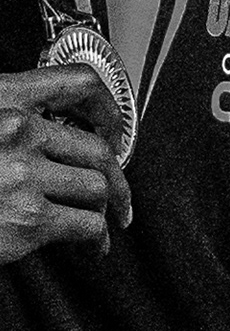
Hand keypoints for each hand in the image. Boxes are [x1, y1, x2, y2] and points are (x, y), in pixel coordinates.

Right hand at [0, 66, 133, 263]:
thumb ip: (6, 122)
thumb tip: (42, 132)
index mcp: (2, 100)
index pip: (77, 84)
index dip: (107, 106)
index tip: (115, 127)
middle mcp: (19, 131)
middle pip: (96, 148)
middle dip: (114, 176)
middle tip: (117, 193)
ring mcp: (25, 176)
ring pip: (96, 187)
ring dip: (102, 210)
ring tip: (98, 224)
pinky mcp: (28, 220)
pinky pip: (85, 226)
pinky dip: (95, 239)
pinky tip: (90, 246)